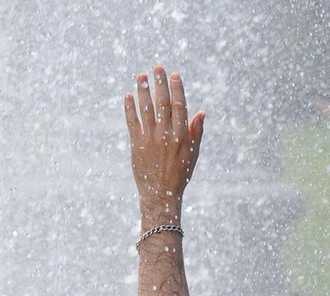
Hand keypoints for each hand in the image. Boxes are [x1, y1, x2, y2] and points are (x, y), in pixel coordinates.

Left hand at [124, 67, 203, 218]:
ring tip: (141, 76)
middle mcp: (166, 135)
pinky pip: (132, 121)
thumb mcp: (193, 155)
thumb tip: (201, 112)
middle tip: (157, 67)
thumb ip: (196, 132)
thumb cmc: (179, 175)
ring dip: (143, 90)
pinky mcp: (136, 144)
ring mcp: (150, 139)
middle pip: (162, 103)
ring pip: (145, 108)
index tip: (174, 75)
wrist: (161, 194)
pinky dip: (129, 107)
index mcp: (182, 136)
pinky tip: (128, 95)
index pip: (179, 106)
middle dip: (160, 83)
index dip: (176, 89)